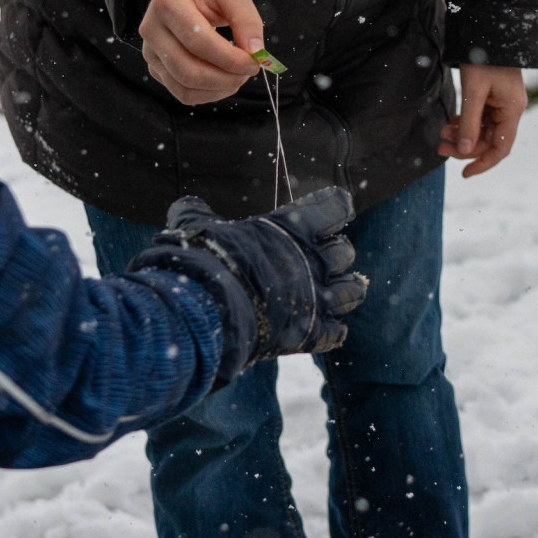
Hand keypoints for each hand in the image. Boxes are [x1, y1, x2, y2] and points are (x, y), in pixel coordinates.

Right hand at [127, 187, 367, 382]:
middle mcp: (312, 261)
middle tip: (323, 257)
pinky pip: (337, 333)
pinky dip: (333, 331)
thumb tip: (185, 203)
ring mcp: (316, 299)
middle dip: (336, 254)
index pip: (334, 207)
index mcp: (292, 228)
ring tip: (337, 292)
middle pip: (344, 252)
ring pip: (352, 292)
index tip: (338, 206)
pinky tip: (327, 329)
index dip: (336, 207)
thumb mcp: (199, 226)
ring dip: (346, 291)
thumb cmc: (208, 260)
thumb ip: (197, 213)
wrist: (210, 309)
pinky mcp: (311, 333)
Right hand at [138, 0, 265, 105]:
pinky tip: (223, 81)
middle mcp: (151, 29)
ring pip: (184, 88)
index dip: (229, 58)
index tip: (254, 62)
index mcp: (167, 3)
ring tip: (238, 76)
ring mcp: (150, 52)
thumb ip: (246, 19)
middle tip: (249, 72)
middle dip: (225, 78)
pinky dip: (208, 94)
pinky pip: (182, 93)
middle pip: (188, 70)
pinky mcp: (155, 68)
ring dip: (219, 89)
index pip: (197, 40)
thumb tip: (255, 53)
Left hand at [439, 64, 525, 177]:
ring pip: (482, 130)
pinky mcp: (492, 97)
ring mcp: (502, 103)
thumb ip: (470, 123)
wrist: (486, 29)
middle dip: (465, 147)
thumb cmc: (483, 58)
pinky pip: (480, 118)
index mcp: (512, 110)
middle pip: (489, 140)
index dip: (483, 163)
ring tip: (441, 133)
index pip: (501, 148)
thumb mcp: (474, 92)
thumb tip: (465, 151)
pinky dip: (465, 122)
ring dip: (463, 134)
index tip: (464, 173)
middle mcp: (510, 109)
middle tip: (440, 147)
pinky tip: (450, 123)